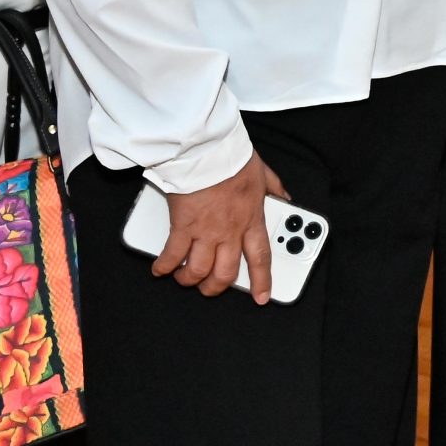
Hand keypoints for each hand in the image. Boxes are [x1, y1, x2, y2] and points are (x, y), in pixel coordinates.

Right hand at [154, 153, 289, 303]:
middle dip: (216, 287)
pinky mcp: (182, 226)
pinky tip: (160, 269)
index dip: (262, 281)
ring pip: (198, 271)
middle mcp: (230, 231)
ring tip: (185, 279)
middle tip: (210, 288)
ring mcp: (205, 231)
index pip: (261, 258)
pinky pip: (172, 256)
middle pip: (225, 273)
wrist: (206, 149)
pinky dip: (164, 266)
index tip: (261, 297)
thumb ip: (274, 189)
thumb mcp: (262, 172)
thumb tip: (284, 198)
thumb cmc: (232, 157)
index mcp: (252, 219)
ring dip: (190, 280)